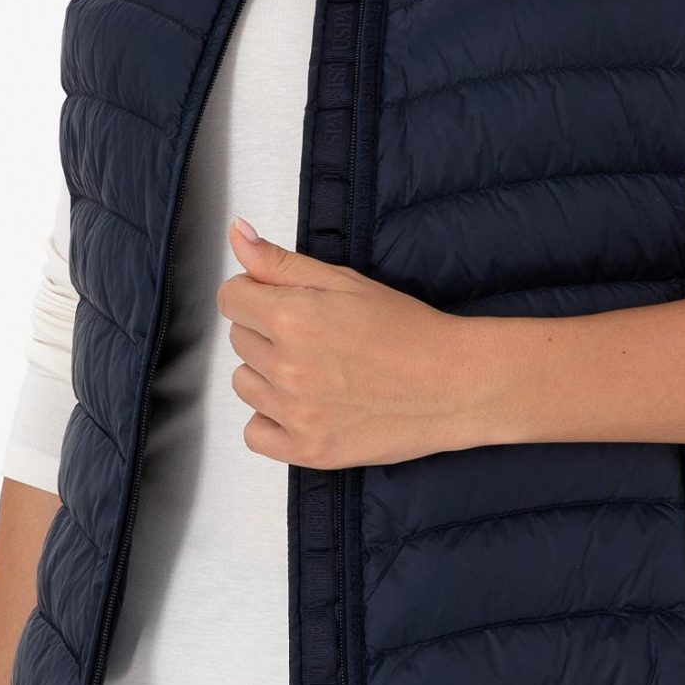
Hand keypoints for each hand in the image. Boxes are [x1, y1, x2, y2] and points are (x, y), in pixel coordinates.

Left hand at [217, 216, 485, 467]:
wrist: (454, 384)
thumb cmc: (406, 329)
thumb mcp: (344, 281)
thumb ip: (281, 262)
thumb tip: (237, 234)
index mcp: (293, 317)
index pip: (231, 298)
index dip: (254, 294)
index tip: (282, 302)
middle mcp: (287, 367)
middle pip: (239, 339)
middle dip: (267, 333)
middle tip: (317, 337)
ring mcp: (295, 413)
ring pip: (244, 384)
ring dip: (268, 376)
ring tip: (317, 371)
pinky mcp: (307, 450)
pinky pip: (254, 433)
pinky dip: (272, 421)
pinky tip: (304, 406)